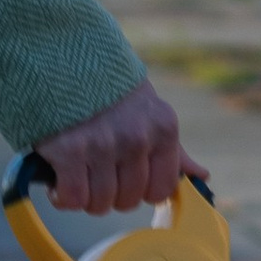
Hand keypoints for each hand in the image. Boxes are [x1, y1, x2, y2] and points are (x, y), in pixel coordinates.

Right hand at [34, 78, 191, 219]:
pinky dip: (62, 197)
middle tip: (94, 177)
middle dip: (109, 196)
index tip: (123, 180)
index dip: (140, 191)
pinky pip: (72, 198)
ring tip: (76, 177)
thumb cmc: (106, 89)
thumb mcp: (148, 111)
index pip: (161, 189)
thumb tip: (202, 177)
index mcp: (163, 128)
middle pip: (128, 200)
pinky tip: (58, 182)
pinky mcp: (69, 151)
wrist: (61, 57)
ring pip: (99, 203)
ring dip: (85, 198)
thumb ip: (172, 149)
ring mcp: (103, 145)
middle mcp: (137, 138)